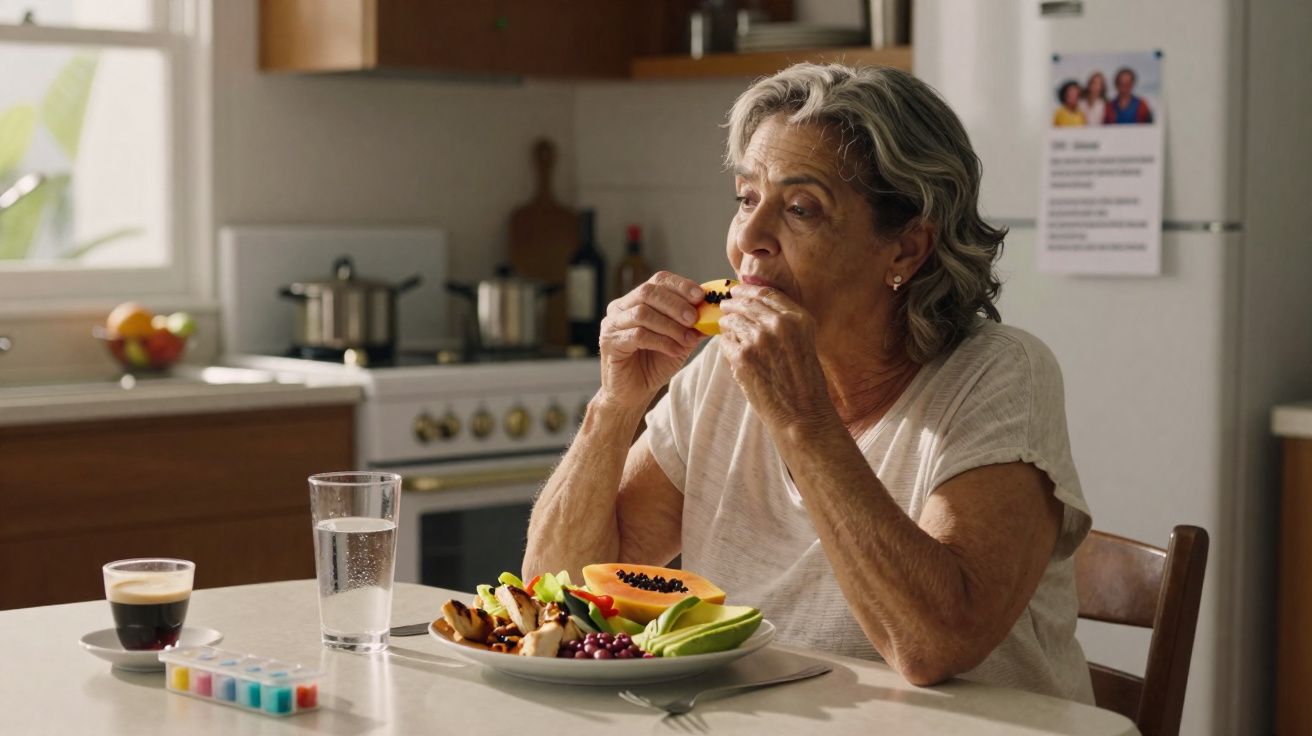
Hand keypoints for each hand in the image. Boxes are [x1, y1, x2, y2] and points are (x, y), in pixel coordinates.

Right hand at [598, 271, 705, 409]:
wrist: (634, 393)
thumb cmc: (654, 364)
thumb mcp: (679, 341)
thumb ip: (692, 326)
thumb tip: (713, 312)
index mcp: (637, 300)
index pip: (658, 280)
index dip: (680, 285)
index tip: (700, 296)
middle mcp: (621, 307)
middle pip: (648, 292)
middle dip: (675, 304)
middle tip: (694, 318)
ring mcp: (612, 324)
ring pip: (642, 313)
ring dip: (670, 326)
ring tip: (687, 340)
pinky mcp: (609, 342)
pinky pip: (637, 335)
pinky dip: (661, 342)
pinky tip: (674, 351)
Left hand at [718, 284, 831, 427]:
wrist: (802, 414)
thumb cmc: (804, 382)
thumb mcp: (805, 343)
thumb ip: (784, 323)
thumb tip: (754, 306)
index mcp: (798, 319)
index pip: (766, 293)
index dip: (748, 289)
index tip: (738, 290)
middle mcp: (779, 324)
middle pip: (746, 303)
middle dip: (732, 303)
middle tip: (724, 305)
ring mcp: (759, 340)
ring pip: (732, 320)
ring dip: (726, 322)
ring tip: (724, 325)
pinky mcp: (742, 357)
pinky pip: (725, 341)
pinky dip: (726, 343)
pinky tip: (730, 348)